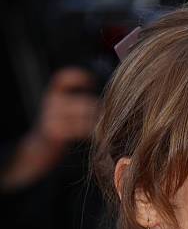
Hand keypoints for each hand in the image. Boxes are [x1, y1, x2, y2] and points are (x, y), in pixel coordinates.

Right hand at [1, 67, 98, 189]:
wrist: (38, 151)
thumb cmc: (56, 132)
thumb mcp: (60, 113)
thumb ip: (74, 105)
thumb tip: (101, 104)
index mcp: (52, 95)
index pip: (62, 79)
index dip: (77, 77)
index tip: (91, 81)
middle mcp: (50, 103)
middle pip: (83, 102)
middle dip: (98, 110)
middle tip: (108, 117)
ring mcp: (51, 117)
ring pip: (84, 115)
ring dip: (98, 122)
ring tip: (105, 129)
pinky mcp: (55, 132)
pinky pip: (80, 129)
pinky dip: (93, 133)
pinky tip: (98, 138)